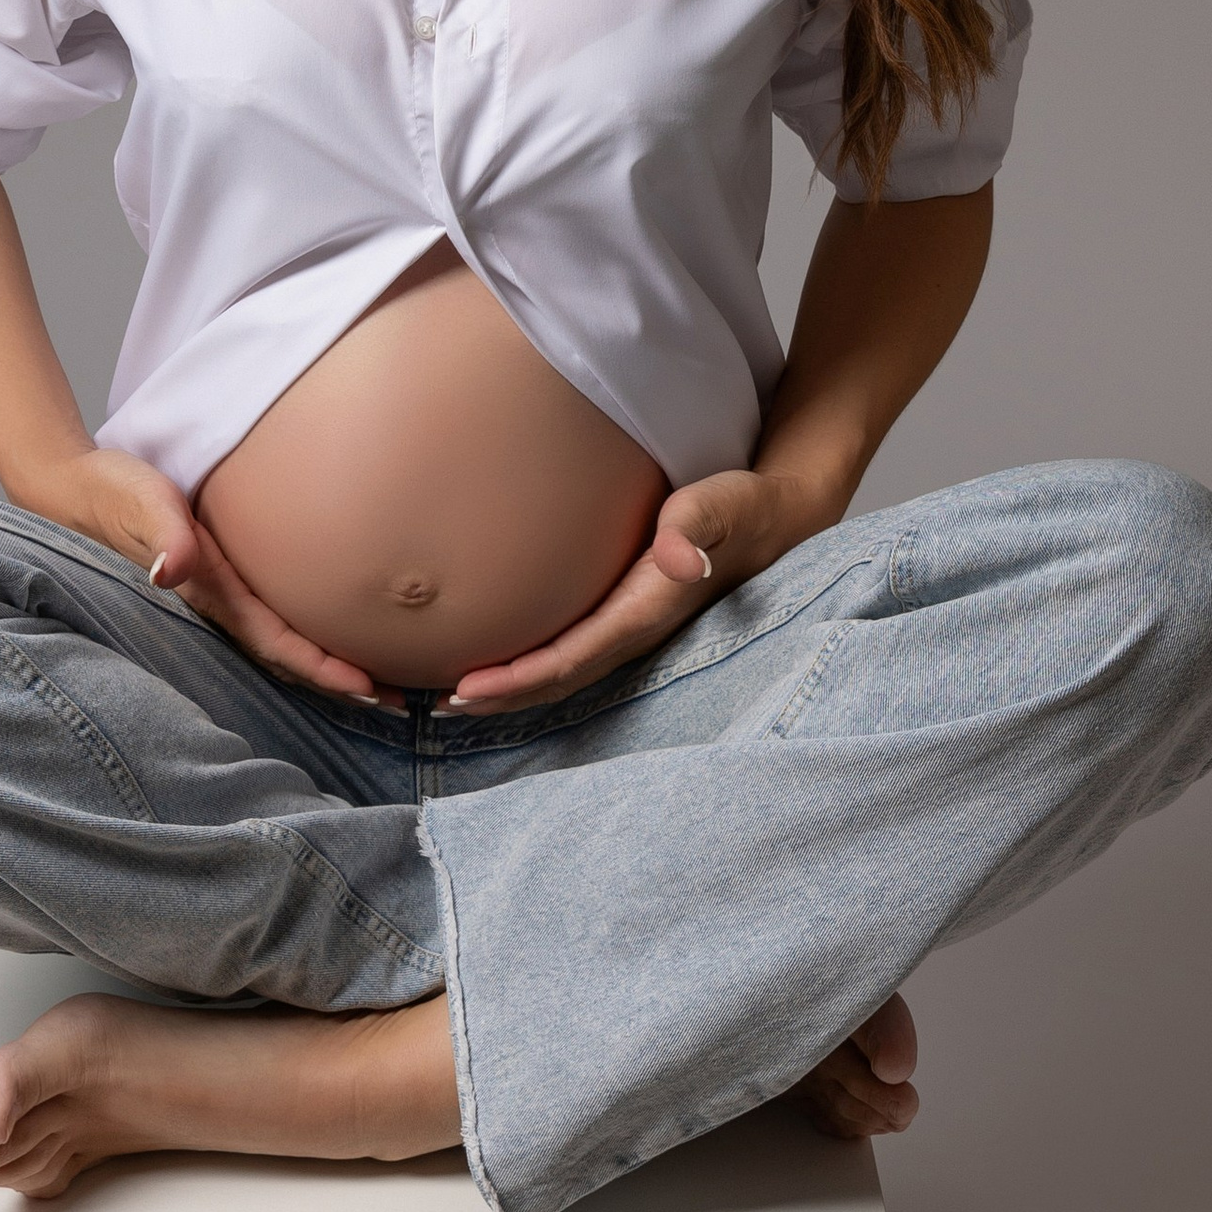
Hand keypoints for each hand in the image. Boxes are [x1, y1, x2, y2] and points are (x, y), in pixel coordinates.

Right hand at [21, 445, 392, 704]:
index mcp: (209, 591)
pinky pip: (270, 621)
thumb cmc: (111, 489)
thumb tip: (172, 569)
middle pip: (287, 657)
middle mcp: (217, 604)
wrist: (74, 489)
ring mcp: (217, 596)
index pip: (276, 642)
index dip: (321, 667)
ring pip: (281, 645)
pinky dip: (305, 640)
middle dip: (339, 682)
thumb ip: (160, 531)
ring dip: (327, 668)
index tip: (367, 686)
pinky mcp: (217, 580)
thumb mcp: (138, 501)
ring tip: (379, 687)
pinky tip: (330, 638)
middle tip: (398, 705)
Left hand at [443, 467, 801, 716]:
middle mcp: (635, 631)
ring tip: (456, 697)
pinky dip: (532, 664)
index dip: (517, 679)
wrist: (774, 517)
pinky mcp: (628, 613)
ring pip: (563, 671)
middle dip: (500, 697)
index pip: (571, 659)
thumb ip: (699, 525)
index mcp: (646, 612)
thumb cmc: (741, 506)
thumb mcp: (723, 505)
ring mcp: (631, 628)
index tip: (465, 688)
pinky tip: (501, 659)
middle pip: (558, 679)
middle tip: (437, 706)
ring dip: (513, 688)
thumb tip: (682, 558)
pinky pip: (572, 649)